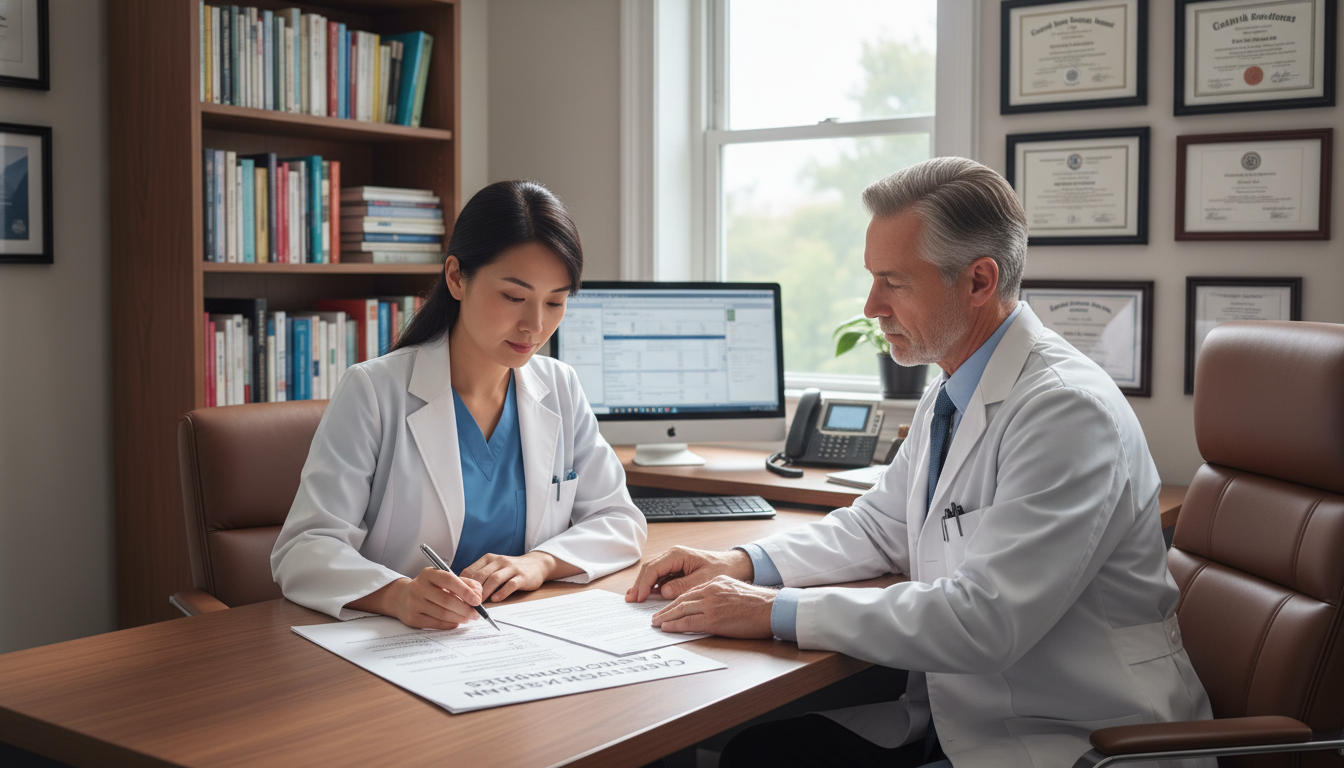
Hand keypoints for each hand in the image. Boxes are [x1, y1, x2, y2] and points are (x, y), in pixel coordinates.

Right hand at [353, 567, 482, 629]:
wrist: (401, 597)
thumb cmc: (429, 587)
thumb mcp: (443, 579)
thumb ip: (463, 583)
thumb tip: (478, 593)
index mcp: (429, 574)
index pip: (449, 580)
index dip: (465, 591)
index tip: (478, 600)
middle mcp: (419, 587)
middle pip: (447, 600)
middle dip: (465, 609)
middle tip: (476, 614)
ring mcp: (414, 603)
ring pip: (442, 614)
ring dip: (459, 618)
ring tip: (468, 618)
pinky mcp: (412, 618)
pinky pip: (435, 624)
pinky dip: (449, 624)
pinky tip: (456, 622)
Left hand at [460, 551, 577, 601]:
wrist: (537, 564)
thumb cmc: (511, 569)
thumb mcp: (494, 567)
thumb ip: (481, 575)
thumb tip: (461, 591)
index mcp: (489, 559)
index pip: (470, 570)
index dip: (462, 584)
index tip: (457, 596)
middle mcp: (499, 561)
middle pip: (481, 575)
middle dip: (472, 590)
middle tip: (466, 603)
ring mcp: (511, 568)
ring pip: (494, 579)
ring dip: (485, 592)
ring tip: (479, 603)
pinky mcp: (522, 576)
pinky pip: (510, 584)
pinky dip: (502, 592)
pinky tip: (496, 599)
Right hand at [625, 545, 753, 602]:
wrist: (734, 565)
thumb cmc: (722, 569)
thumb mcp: (703, 580)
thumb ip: (682, 586)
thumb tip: (663, 592)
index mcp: (678, 554)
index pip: (654, 568)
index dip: (644, 584)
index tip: (639, 598)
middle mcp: (673, 555)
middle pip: (649, 569)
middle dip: (639, 584)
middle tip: (630, 600)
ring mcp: (673, 562)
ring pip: (652, 573)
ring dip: (643, 585)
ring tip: (634, 599)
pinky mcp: (676, 569)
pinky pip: (660, 577)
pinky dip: (652, 586)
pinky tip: (646, 596)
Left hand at [650, 576, 775, 637]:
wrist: (771, 609)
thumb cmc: (759, 604)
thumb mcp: (736, 590)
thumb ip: (721, 593)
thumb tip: (712, 604)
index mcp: (716, 583)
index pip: (690, 591)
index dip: (677, 599)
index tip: (668, 605)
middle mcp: (710, 591)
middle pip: (681, 599)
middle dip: (666, 607)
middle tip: (655, 615)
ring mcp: (710, 605)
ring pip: (681, 609)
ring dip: (666, 616)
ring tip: (656, 622)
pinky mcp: (713, 619)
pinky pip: (687, 622)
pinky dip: (674, 625)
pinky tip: (667, 627)